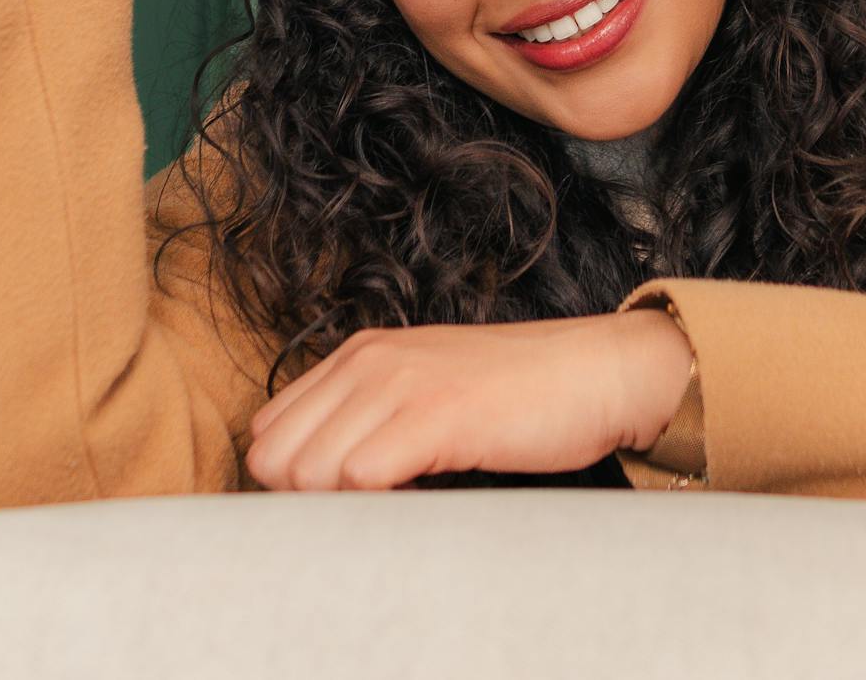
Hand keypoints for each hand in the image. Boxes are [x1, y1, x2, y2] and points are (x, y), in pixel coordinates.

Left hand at [241, 308, 695, 490]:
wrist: (597, 371)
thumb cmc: (518, 394)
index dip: (292, 481)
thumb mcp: (424, 389)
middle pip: (275, 459)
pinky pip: (361, 476)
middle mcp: (367, 361)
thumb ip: (369, 417)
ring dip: (343, 508)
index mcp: (358, 355)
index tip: (339, 502)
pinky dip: (378, 506)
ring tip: (398, 504)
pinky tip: (420, 500)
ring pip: (309, 472)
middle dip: (308, 502)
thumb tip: (317, 483)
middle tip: (368, 511)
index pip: (267, 432)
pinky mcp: (436, 413)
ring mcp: (399, 383)